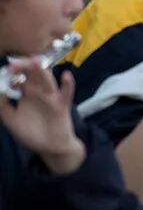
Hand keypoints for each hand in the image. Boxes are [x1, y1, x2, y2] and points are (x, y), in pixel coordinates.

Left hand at [0, 59, 84, 173]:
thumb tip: (0, 91)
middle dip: (24, 67)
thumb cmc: (31, 133)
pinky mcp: (62, 105)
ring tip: (35, 62)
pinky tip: (66, 76)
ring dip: (42, 71)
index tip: (5, 72)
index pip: (20, 77)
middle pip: (33, 74)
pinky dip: (68, 84)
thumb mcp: (11, 120)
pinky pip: (66, 93)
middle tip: (14, 65)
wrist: (49, 147)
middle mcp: (39, 92)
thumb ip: (3, 106)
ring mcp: (51, 97)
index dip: (12, 73)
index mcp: (27, 94)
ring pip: (47, 80)